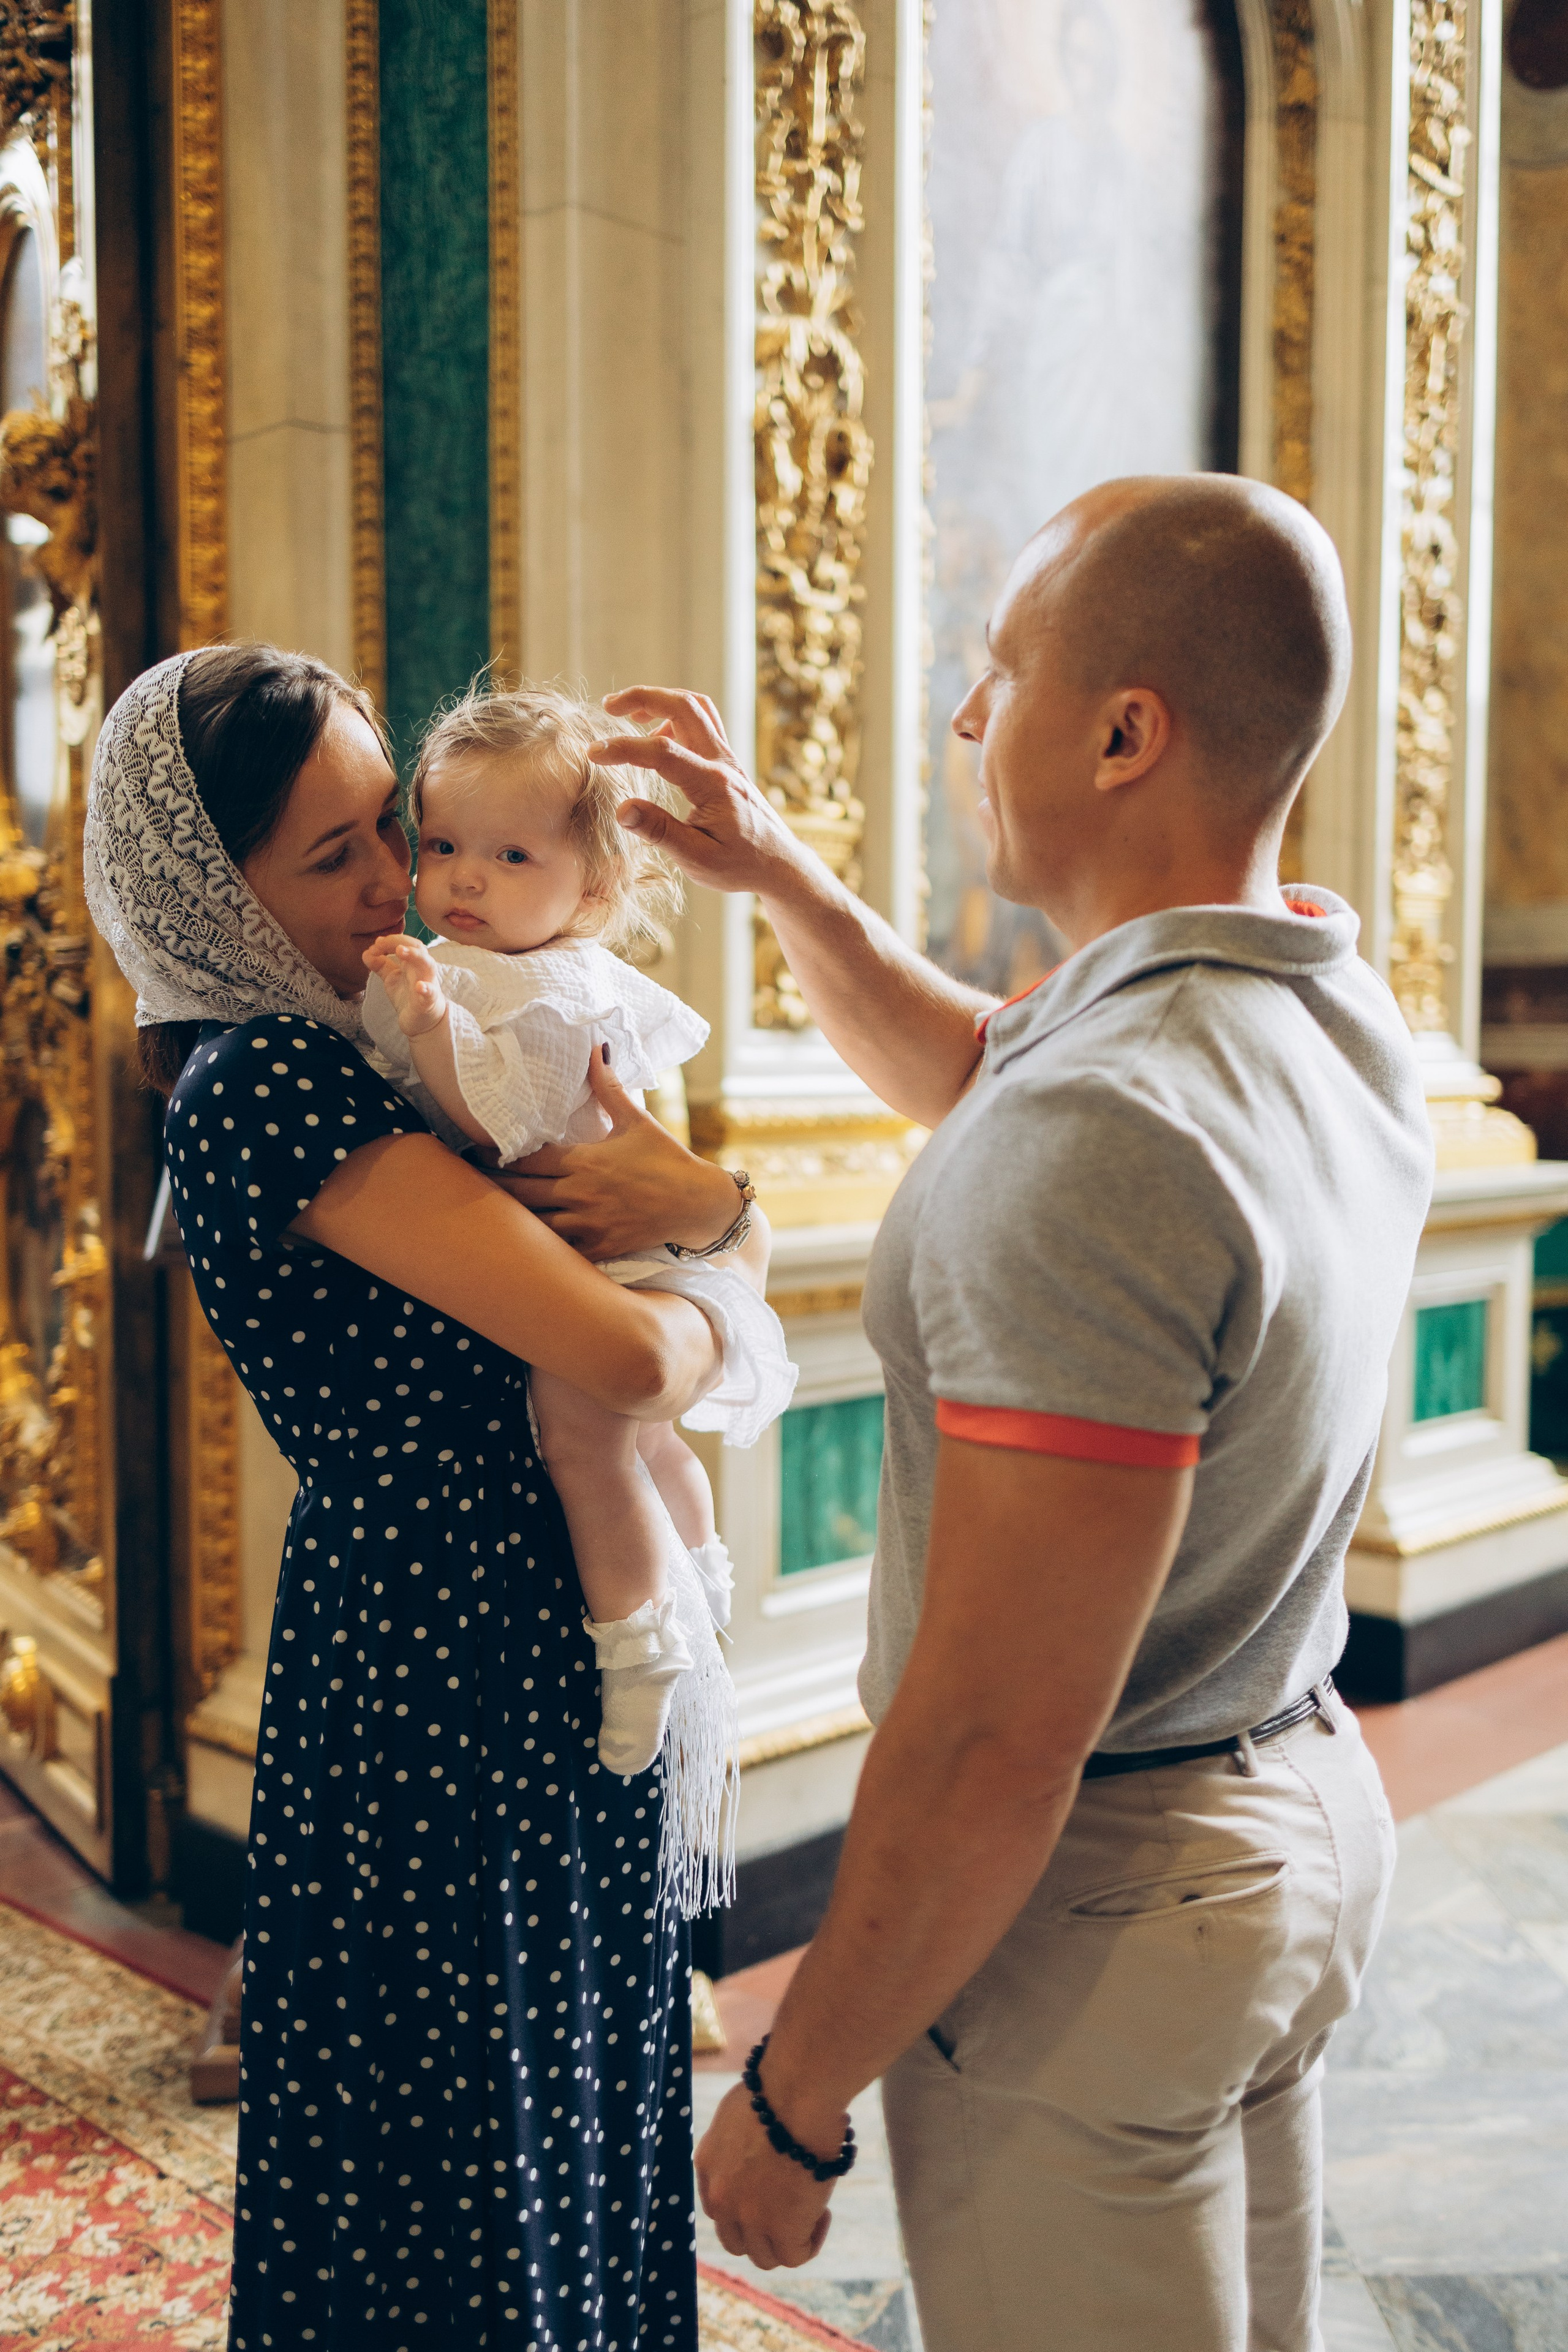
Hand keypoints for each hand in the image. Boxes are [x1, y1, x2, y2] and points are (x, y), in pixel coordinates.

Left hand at [364, 932, 447, 1037]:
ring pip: (428, 965)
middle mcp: (422, 969)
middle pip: (417, 948)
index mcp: (413, 962)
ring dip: (415, 955)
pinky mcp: (427, 1002)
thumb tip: (366, 952)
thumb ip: (380, 965)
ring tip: (401, 951)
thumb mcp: (391, 978)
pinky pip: (430, 993)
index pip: (405, 943)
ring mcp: (427, 984)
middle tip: (380, 943)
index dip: (389, 941)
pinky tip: (419, 986)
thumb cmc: (409, 996)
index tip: (375, 945)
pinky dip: (426, 988)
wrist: (422, 1022)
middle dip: (401, 941)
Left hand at [492, 1049, 741, 1258]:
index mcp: (585, 1160)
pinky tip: (522, 1244)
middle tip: (465, 1182)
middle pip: (519, 1193)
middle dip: (490, 1187)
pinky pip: (558, 1252)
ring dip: (510, 1219)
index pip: (526, 1159)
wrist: (698, 1204)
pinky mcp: (599, 1247)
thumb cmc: (666, 1159)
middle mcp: (580, 1194)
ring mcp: (588, 1224)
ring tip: (484, 1213)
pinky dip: (539, 1249)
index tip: (476, 1152)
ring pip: (532, 1226)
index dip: (497, 1156)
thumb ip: (608, 1088)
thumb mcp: (637, 1120)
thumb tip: (596, 1048)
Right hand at [590, 688, 815, 900]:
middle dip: (643, 697)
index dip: (624, 748)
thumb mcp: (697, 860)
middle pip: (684, 706)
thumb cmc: (740, 865)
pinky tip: (657, 737)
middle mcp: (723, 762)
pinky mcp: (727, 762)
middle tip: (609, 707)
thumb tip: (622, 810)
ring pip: (696, 708)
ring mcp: (727, 758)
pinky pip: (702, 722)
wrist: (778, 864)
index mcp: (713, 785)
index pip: (662, 752)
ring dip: (661, 700)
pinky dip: (675, 716)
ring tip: (629, 714)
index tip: (593, 754)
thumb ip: (659, 832)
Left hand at [695, 2078, 838, 2270]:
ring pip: (764, 2256)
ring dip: (788, 2239)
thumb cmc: (780, 2084)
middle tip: (790, 2209)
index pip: (717, 2207)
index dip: (745, 2208)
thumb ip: (742, 2135)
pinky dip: (810, 2242)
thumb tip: (762, 2143)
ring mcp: (749, 2216)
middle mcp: (721, 2196)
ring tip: (813, 2208)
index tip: (770, 2195)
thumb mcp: (742, 2109)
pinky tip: (823, 2214)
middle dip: (763, 2231)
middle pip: (736, 2240)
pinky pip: (794, 2256)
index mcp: (707, 2163)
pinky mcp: (780, 2229)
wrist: (797, 2091)